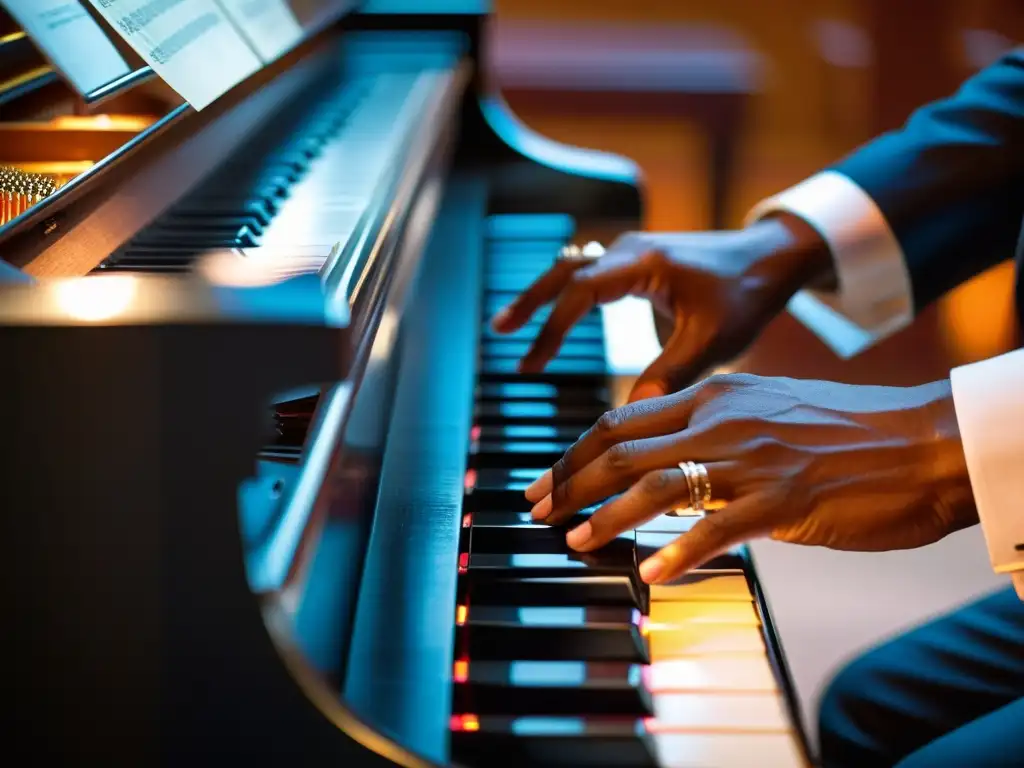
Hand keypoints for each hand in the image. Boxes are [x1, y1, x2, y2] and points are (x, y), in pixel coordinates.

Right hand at [490, 215, 831, 400]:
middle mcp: (631, 251)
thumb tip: (630, 417)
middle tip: (499, 330)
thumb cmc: (746, 295)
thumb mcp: (711, 340)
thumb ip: (669, 374)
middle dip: (530, 301)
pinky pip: (589, 273)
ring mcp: (632, 252)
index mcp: (644, 263)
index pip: (580, 292)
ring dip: (542, 294)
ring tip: (509, 324)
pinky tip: (552, 314)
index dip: (551, 328)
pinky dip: (564, 293)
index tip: (532, 364)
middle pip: (564, 271)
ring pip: (572, 268)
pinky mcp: (638, 262)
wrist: (772, 258)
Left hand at [523, 374, 975, 583]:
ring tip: (576, 540)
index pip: (621, 419)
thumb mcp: (765, 409)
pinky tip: (649, 573)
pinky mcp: (783, 501)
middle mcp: (723, 420)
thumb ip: (712, 427)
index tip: (545, 480)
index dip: (574, 452)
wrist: (920, 441)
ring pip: (656, 483)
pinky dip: (677, 552)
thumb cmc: (844, 432)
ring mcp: (752, 459)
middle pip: (622, 448)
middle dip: (569, 481)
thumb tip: (663, 456)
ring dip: (607, 515)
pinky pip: (715, 528)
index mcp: (715, 395)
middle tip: (538, 511)